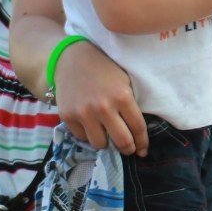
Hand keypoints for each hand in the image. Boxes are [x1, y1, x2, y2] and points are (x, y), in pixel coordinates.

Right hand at [53, 41, 149, 155]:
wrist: (72, 60)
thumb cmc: (105, 70)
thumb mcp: (125, 82)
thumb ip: (131, 104)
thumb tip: (138, 131)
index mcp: (122, 96)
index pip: (138, 127)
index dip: (142, 142)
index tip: (143, 150)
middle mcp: (103, 108)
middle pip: (121, 141)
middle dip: (128, 148)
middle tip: (129, 149)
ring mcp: (84, 113)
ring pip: (100, 144)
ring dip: (106, 142)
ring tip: (108, 135)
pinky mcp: (68, 117)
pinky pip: (82, 137)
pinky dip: (89, 135)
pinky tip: (92, 126)